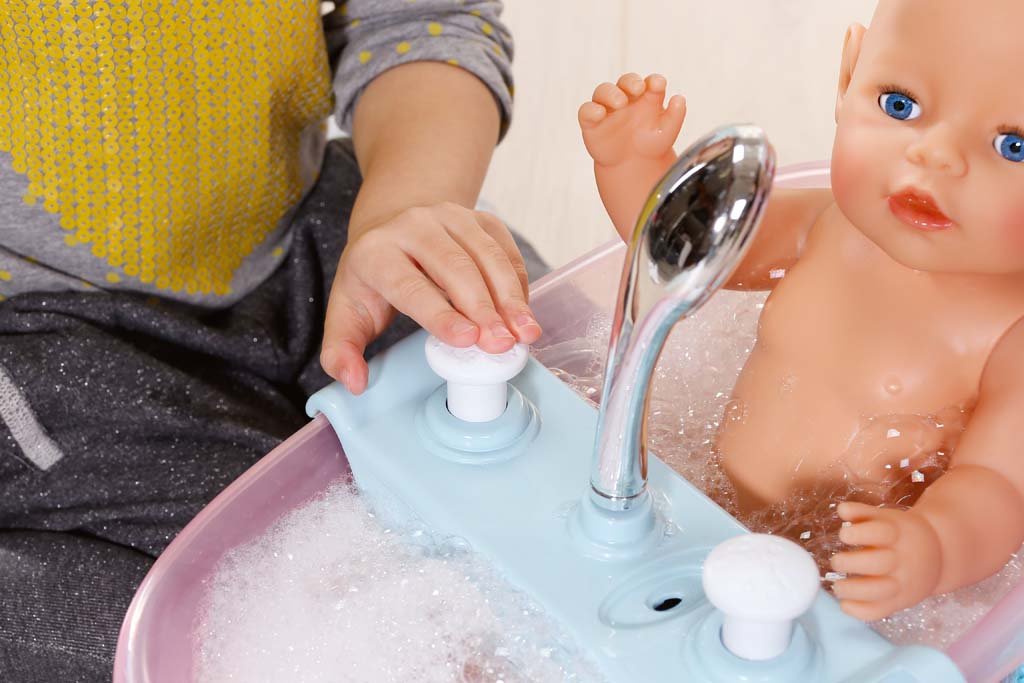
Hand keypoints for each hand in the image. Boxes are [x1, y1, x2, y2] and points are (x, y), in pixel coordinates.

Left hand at [321, 203, 541, 393]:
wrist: (393, 226)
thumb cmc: (373, 279)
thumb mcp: (347, 313)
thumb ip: (342, 351)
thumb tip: (356, 382)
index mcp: (375, 252)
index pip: (409, 284)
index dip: (440, 313)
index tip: (467, 339)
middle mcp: (414, 226)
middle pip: (455, 267)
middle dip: (483, 308)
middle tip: (502, 344)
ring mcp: (451, 216)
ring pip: (486, 255)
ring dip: (509, 297)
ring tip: (524, 333)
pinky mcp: (480, 218)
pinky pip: (506, 250)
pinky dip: (519, 283)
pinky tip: (523, 314)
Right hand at [578, 73, 686, 167]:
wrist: (632, 165)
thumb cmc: (649, 144)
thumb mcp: (667, 132)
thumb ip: (675, 116)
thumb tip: (679, 99)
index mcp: (647, 97)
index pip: (650, 82)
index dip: (654, 80)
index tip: (658, 85)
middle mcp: (627, 98)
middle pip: (625, 81)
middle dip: (631, 81)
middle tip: (638, 89)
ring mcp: (608, 108)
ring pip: (604, 91)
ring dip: (611, 93)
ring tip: (619, 103)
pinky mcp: (592, 121)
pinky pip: (587, 111)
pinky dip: (591, 110)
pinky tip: (599, 113)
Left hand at [829, 502, 942, 620]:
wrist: (938, 555)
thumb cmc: (901, 533)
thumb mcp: (888, 518)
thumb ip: (863, 512)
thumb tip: (841, 509)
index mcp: (899, 534)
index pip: (881, 532)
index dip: (859, 533)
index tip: (843, 535)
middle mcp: (902, 560)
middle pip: (878, 563)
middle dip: (850, 563)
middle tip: (835, 561)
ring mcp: (903, 584)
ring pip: (879, 591)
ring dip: (853, 590)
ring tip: (837, 587)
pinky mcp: (900, 602)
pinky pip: (881, 611)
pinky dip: (860, 611)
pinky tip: (845, 605)